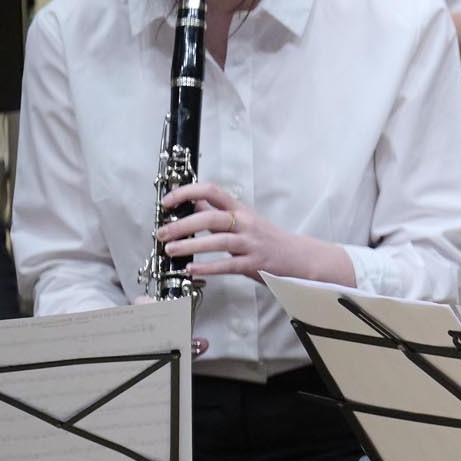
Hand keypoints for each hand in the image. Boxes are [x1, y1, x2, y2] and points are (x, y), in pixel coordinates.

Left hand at [157, 181, 323, 283]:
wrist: (298, 258)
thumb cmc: (266, 239)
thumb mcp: (243, 220)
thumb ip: (217, 213)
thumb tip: (190, 203)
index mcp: (240, 209)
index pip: (212, 191)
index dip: (187, 193)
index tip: (168, 201)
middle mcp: (246, 223)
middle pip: (211, 218)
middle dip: (183, 225)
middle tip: (162, 233)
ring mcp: (251, 243)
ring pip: (218, 241)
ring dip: (191, 246)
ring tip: (171, 250)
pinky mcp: (255, 263)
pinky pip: (228, 265)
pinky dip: (208, 267)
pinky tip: (192, 269)